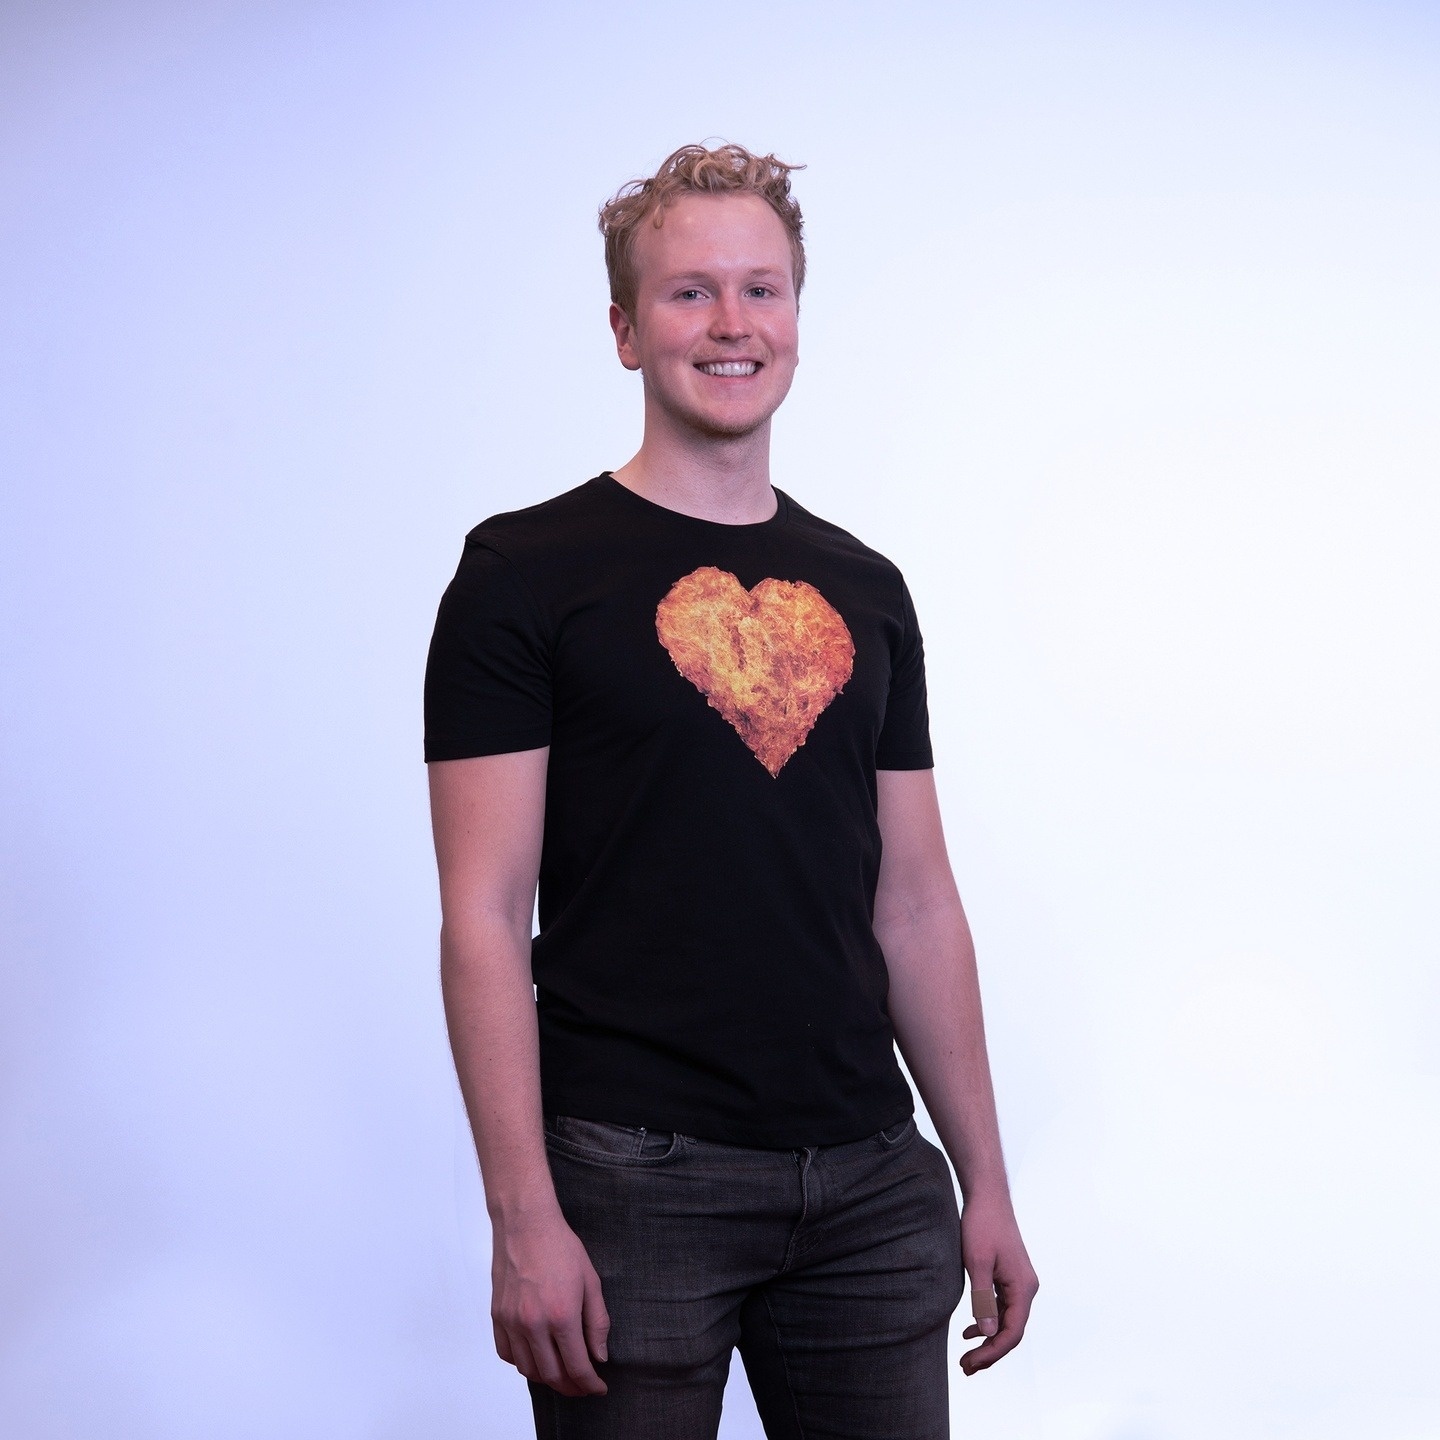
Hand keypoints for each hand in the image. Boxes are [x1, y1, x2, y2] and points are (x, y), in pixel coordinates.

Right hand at [491, 1207, 609, 1396]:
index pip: (577, 1367)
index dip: (590, 1384)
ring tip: (562, 1373)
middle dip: (571, 1387)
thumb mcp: (591, 1281)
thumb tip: (598, 1356)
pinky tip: (536, 1356)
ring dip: (547, 1378)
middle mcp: (533, 1324)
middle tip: (583, 1385)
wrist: (526, 1223)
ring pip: (528, 1370)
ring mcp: (511, 1321)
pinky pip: (507, 1354)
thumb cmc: (560, 1247)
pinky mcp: (497, 1316)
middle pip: (552, 1375)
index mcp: (561, 1315)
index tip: (598, 1388)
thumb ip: (597, 1322)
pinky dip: (523, 1363)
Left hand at [958, 1194, 1037, 1375]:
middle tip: (966, 1368)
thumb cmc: (982, 1225)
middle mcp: (1026, 1288)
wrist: (987, 1196)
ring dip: (988, 1340)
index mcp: (1023, 1287)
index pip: (1013, 1332)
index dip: (993, 1352)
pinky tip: (970, 1330)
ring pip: (1007, 1321)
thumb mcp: (977, 1262)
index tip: (971, 1364)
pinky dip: (988, 1322)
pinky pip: (1002, 1307)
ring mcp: (1018, 1282)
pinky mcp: (1009, 1276)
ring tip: (967, 1357)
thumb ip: (982, 1298)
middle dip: (990, 1352)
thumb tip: (988, 1333)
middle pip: (1011, 1330)